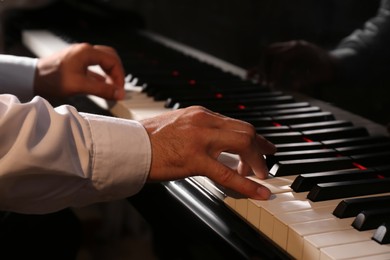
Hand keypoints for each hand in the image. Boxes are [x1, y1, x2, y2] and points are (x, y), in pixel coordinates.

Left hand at [34, 43, 125, 99]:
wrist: (32, 79)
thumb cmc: (52, 79)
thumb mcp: (79, 86)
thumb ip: (101, 90)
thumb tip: (119, 94)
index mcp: (87, 52)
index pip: (112, 61)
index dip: (119, 76)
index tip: (119, 90)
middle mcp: (85, 51)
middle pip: (110, 58)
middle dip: (117, 73)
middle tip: (118, 88)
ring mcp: (80, 56)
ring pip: (103, 62)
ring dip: (109, 75)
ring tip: (112, 88)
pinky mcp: (76, 63)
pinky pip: (95, 67)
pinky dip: (101, 77)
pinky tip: (102, 87)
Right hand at [141, 106, 276, 199]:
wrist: (130, 146)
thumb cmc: (150, 139)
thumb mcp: (179, 124)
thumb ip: (200, 129)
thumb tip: (217, 141)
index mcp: (201, 114)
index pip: (237, 123)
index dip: (254, 137)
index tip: (263, 145)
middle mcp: (204, 121)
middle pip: (246, 130)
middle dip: (261, 148)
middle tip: (266, 162)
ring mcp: (200, 139)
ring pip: (243, 145)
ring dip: (257, 162)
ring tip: (260, 175)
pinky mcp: (194, 159)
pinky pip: (228, 173)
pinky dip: (247, 184)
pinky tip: (259, 191)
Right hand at [248, 40, 336, 89]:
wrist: (335, 63)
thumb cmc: (329, 70)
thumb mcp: (321, 76)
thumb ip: (308, 80)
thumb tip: (293, 87)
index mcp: (300, 49)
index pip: (281, 58)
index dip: (275, 72)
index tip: (272, 85)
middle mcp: (292, 46)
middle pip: (270, 52)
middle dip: (265, 68)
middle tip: (265, 83)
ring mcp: (288, 48)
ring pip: (268, 53)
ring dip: (262, 67)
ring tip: (260, 82)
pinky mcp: (286, 54)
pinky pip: (270, 58)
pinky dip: (261, 67)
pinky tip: (250, 76)